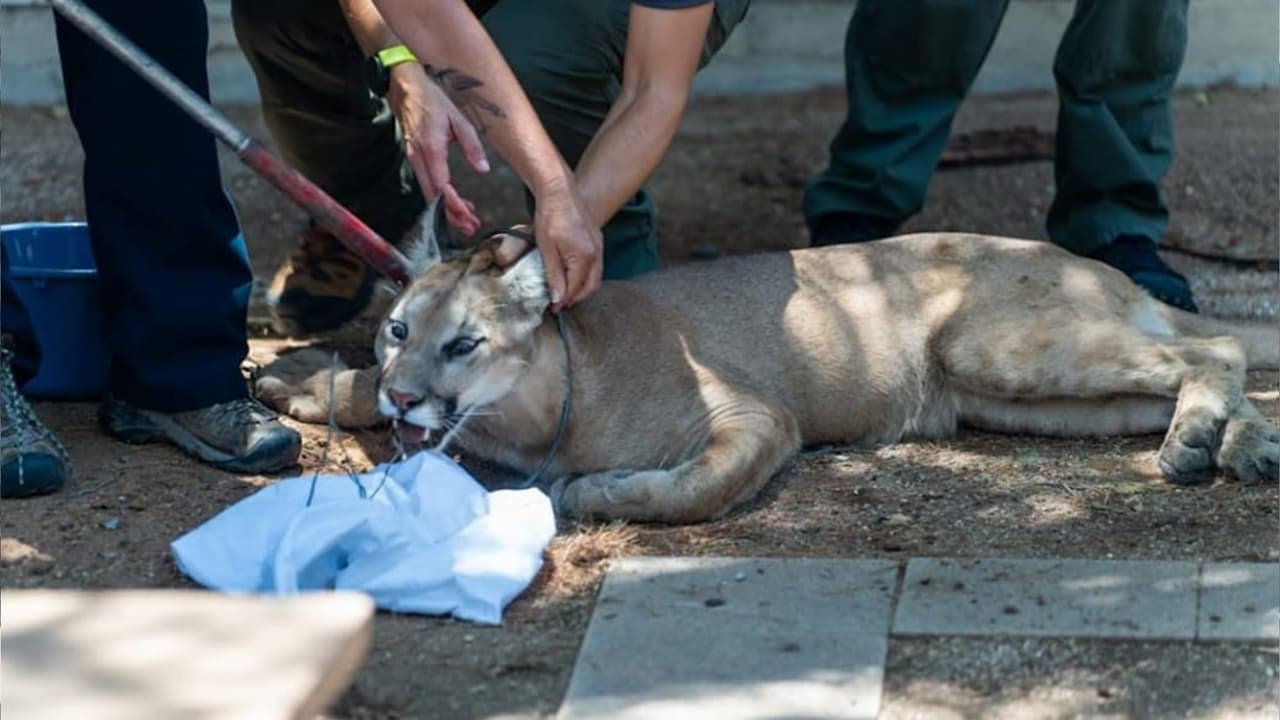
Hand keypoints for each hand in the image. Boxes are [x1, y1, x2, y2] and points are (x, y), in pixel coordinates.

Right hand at [387, 63, 487, 235]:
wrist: (406, 88)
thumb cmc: (433, 101)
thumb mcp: (459, 120)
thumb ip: (472, 146)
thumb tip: (483, 170)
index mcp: (431, 149)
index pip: (442, 187)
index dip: (454, 205)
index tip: (468, 217)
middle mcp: (419, 158)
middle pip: (434, 197)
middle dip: (452, 216)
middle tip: (471, 228)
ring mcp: (414, 160)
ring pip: (430, 193)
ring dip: (447, 209)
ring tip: (467, 220)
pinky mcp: (414, 159)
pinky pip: (428, 184)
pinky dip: (441, 197)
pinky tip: (455, 202)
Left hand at [533, 182, 602, 311]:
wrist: (559, 190)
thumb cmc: (550, 217)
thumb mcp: (547, 249)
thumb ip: (554, 275)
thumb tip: (558, 299)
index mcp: (584, 256)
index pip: (575, 288)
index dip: (563, 301)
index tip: (552, 309)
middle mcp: (596, 253)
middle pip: (591, 287)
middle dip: (576, 299)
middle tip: (560, 305)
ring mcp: (599, 246)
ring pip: (595, 277)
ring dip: (582, 289)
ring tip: (565, 294)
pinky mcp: (597, 241)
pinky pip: (595, 266)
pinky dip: (585, 277)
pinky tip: (572, 277)